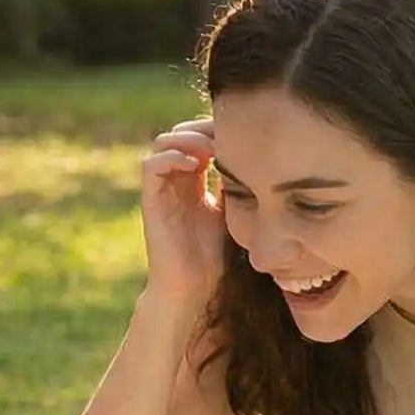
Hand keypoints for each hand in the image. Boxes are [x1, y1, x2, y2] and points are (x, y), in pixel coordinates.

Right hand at [140, 119, 225, 308]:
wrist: (196, 285)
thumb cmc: (218, 254)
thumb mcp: (235, 210)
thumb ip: (239, 183)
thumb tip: (264, 158)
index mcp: (196, 180)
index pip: (200, 137)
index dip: (216, 129)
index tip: (241, 134)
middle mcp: (176, 180)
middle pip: (182, 133)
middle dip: (203, 128)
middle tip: (226, 135)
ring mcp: (162, 188)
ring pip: (164, 142)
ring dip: (187, 139)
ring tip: (210, 149)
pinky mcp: (151, 200)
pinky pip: (151, 165)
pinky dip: (171, 157)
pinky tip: (195, 165)